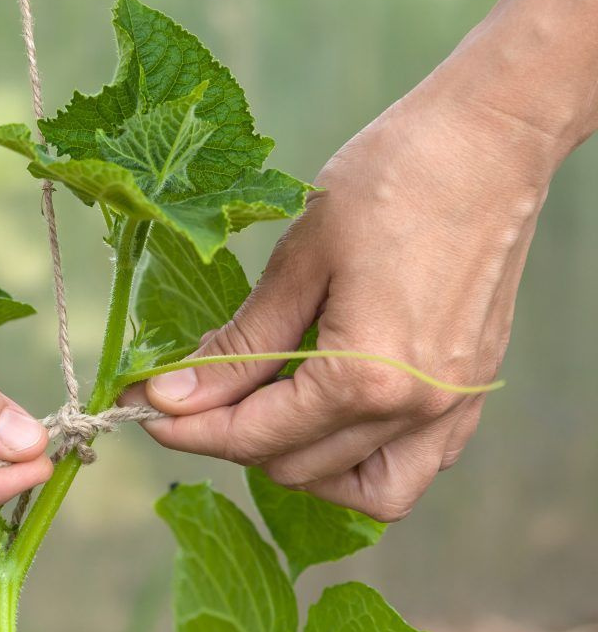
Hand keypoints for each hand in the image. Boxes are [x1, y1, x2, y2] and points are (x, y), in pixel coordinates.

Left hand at [128, 83, 560, 521]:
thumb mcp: (300, 261)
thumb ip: (242, 343)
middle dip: (232, 437)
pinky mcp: (472, 391)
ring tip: (261, 414)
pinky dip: (363, 458)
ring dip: (301, 463)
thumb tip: (174, 395)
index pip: (255, 434)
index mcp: (365, 379)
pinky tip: (327, 414)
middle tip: (191, 395)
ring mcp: (453, 407)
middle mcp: (415, 410)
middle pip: (298, 466)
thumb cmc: (390, 181)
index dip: (189, 428)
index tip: (141, 410)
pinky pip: (414, 464)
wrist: (489, 141)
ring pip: (365, 490)